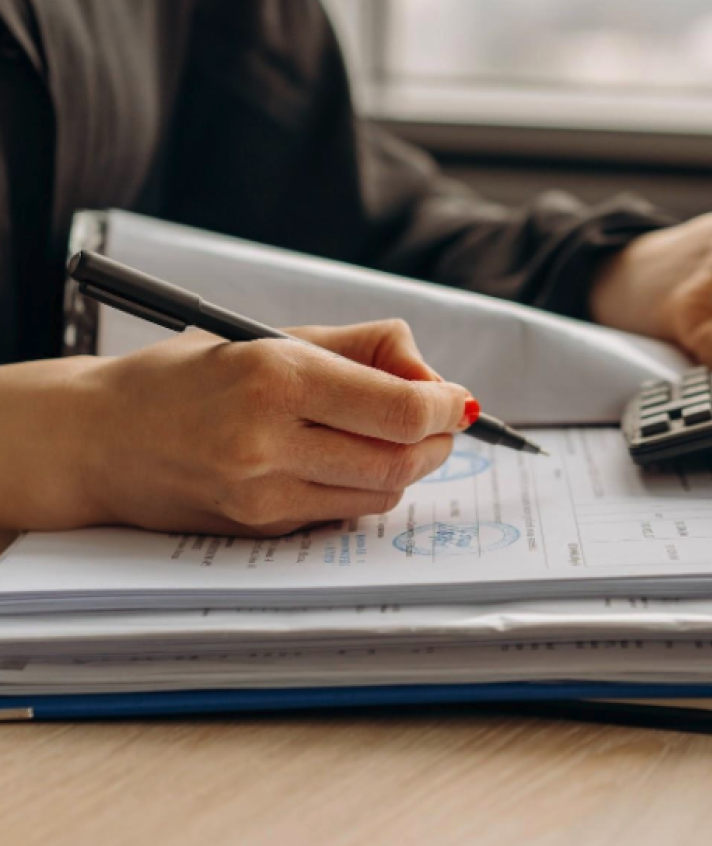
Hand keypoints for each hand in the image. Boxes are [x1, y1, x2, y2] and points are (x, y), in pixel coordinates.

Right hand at [0, 320, 470, 534]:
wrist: (101, 438)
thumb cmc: (189, 378)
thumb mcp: (274, 338)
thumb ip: (364, 348)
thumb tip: (432, 378)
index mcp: (277, 378)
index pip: (400, 410)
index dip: (444, 406)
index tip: (455, 399)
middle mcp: (269, 442)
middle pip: (401, 461)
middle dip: (437, 440)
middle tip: (439, 420)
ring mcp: (262, 495)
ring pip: (380, 493)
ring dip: (408, 466)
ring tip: (394, 437)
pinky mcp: (259, 529)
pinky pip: (343, 513)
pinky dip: (366, 487)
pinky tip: (348, 460)